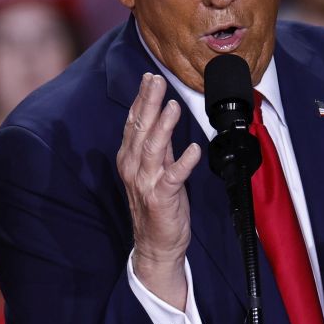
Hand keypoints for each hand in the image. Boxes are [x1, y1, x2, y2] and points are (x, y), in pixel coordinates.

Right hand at [117, 72, 201, 307]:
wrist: (156, 246)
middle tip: (156, 81)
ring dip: (163, 126)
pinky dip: (183, 162)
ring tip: (172, 106)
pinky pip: (173, 177)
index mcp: (130, 159)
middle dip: (148, 103)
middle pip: (140, 130)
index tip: (149, 78)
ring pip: (153, 149)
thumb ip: (159, 147)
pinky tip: (193, 149)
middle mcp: (134, 169)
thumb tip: (163, 119)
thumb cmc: (157, 208)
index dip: (141, 100)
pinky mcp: (162, 198)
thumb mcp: (156, 171)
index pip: (133, 124)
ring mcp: (146, 183)